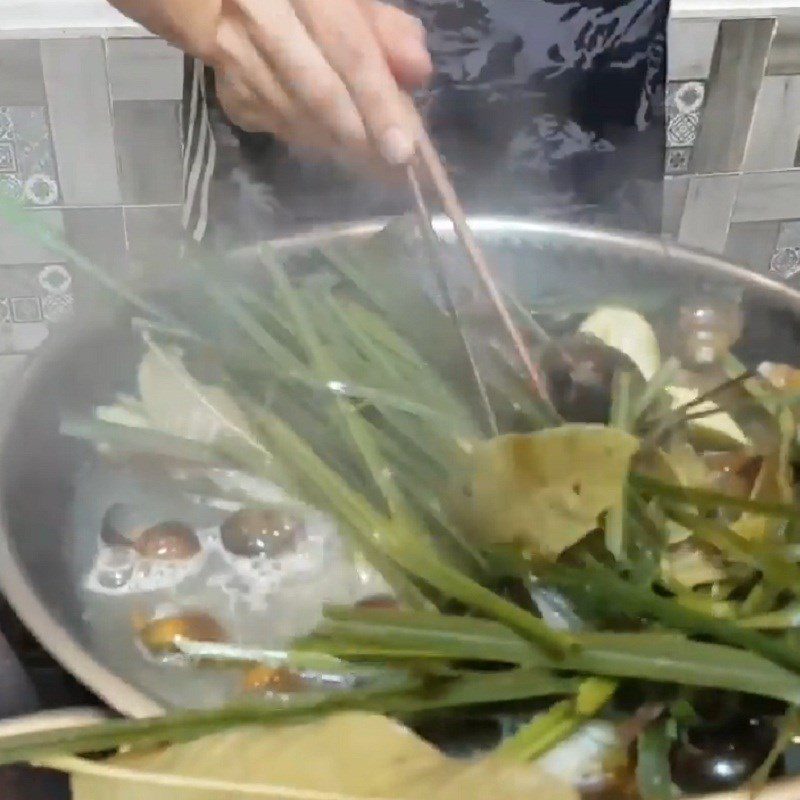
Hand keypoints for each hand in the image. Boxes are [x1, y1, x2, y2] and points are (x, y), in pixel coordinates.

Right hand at [211, 0, 431, 167]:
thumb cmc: (306, 2)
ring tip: (374, 161)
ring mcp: (235, 58)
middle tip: (394, 168)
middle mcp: (260, 18)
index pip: (349, 51)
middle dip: (362, 137)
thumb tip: (418, 71)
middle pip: (320, 94)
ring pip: (298, 120)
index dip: (379, 103)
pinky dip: (314, 142)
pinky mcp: (229, 93)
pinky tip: (335, 144)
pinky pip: (279, 129)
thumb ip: (386, 28)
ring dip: (341, 146)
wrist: (228, 3)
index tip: (403, 148)